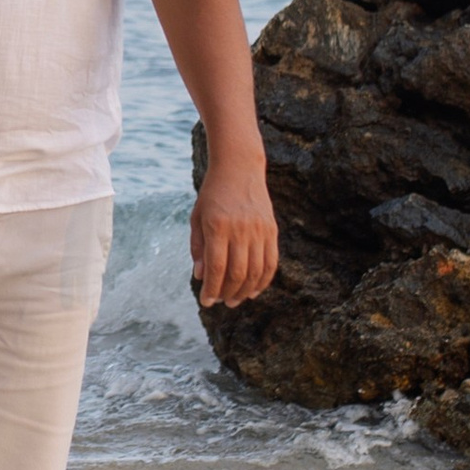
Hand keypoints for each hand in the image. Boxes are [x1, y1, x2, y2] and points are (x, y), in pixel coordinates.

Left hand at [191, 151, 279, 308]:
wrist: (239, 167)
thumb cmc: (212, 194)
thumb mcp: (197, 218)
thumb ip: (198, 248)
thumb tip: (201, 277)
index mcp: (218, 226)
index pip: (217, 267)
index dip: (212, 289)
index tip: (206, 302)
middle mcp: (241, 229)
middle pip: (238, 272)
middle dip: (228, 293)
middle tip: (221, 302)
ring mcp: (259, 229)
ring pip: (256, 271)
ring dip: (245, 290)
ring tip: (235, 299)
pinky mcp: (272, 230)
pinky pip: (271, 262)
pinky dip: (264, 280)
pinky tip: (254, 290)